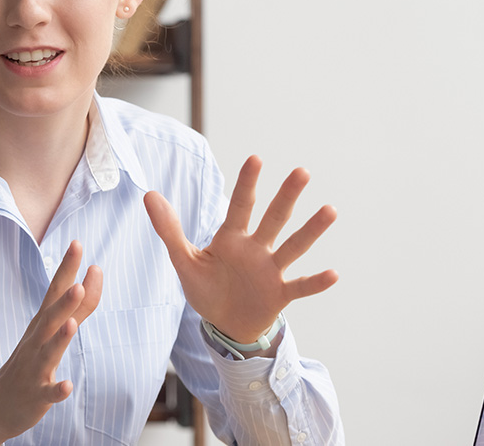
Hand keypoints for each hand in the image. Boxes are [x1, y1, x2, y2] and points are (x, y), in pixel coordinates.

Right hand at [0, 240, 102, 445]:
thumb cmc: (30, 363)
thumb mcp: (52, 332)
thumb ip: (79, 305)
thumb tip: (95, 272)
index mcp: (42, 325)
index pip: (55, 291)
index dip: (66, 269)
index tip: (77, 243)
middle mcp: (36, 342)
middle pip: (50, 317)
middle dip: (64, 301)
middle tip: (78, 281)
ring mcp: (34, 368)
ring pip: (48, 351)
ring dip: (60, 338)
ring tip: (72, 323)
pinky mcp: (35, 395)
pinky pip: (48, 393)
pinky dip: (57, 390)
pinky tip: (67, 386)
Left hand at [145, 155, 337, 344]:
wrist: (223, 324)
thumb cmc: (206, 288)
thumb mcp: (184, 260)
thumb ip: (169, 229)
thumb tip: (149, 194)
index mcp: (231, 238)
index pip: (239, 206)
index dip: (246, 184)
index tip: (256, 158)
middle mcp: (256, 249)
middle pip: (273, 218)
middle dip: (286, 196)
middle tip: (302, 172)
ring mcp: (271, 271)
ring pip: (293, 247)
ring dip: (310, 230)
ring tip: (329, 210)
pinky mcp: (279, 294)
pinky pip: (300, 287)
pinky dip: (315, 282)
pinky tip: (334, 274)